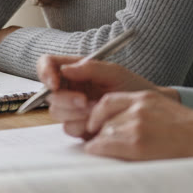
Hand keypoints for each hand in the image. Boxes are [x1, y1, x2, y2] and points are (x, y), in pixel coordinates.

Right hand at [36, 55, 173, 137]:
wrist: (147, 113)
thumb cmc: (132, 87)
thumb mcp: (115, 72)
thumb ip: (90, 67)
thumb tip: (64, 69)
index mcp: (75, 70)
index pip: (47, 64)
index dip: (45, 72)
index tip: (55, 83)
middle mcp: (70, 88)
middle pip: (49, 93)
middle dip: (66, 99)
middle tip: (85, 101)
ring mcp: (72, 108)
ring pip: (56, 112)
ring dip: (76, 113)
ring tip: (98, 110)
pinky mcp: (78, 126)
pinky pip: (68, 127)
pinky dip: (81, 126)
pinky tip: (98, 123)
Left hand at [79, 90, 192, 160]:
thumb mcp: (165, 113)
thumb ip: (143, 115)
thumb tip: (119, 128)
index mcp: (146, 98)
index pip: (109, 102)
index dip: (98, 115)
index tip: (94, 126)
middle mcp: (138, 107)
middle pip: (103, 118)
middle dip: (97, 132)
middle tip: (96, 143)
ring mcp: (135, 124)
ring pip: (102, 133)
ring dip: (99, 144)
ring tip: (102, 154)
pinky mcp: (135, 142)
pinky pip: (103, 146)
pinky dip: (98, 152)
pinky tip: (101, 158)